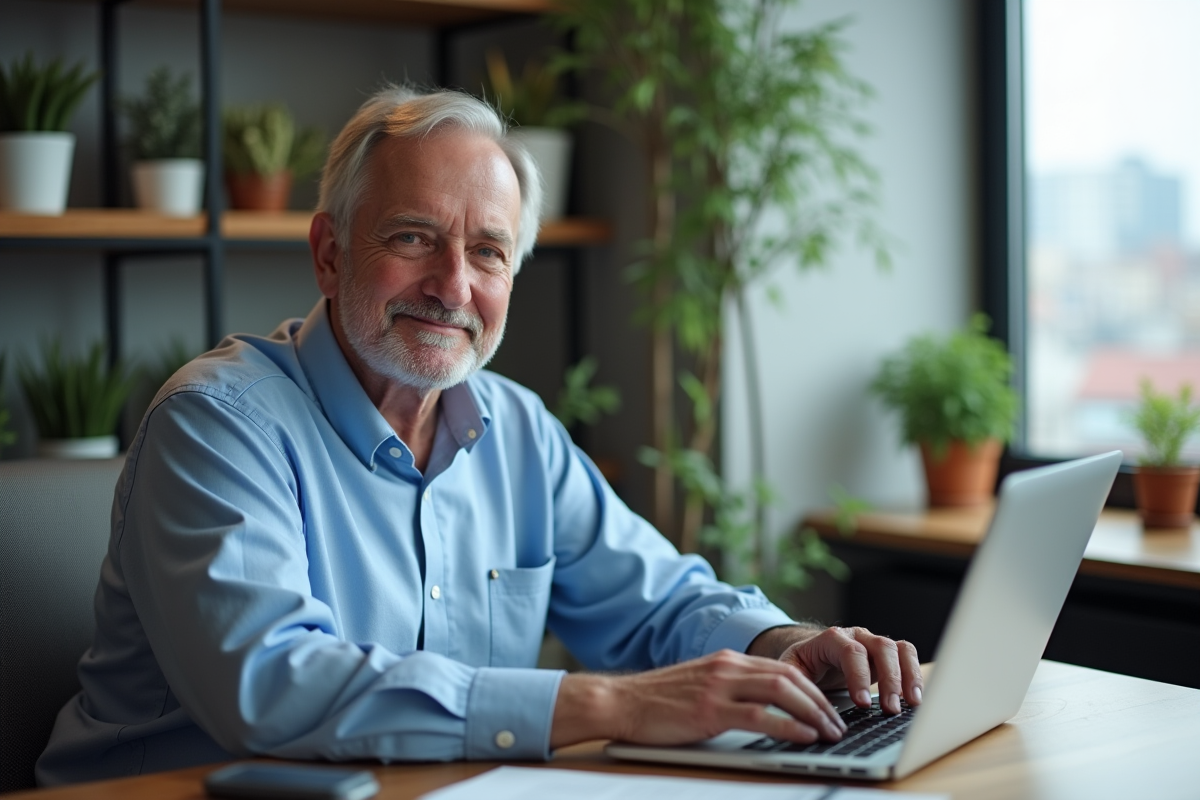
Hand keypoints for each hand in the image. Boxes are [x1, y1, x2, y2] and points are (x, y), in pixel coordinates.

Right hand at [550, 649, 846, 749]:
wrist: (619, 701)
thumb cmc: (657, 701)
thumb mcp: (700, 686)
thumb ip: (731, 690)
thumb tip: (766, 710)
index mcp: (727, 660)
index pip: (783, 669)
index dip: (813, 689)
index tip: (830, 709)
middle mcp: (727, 667)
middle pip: (790, 677)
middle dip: (822, 702)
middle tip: (839, 724)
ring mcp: (719, 686)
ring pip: (782, 691)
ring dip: (813, 713)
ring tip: (830, 732)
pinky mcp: (709, 709)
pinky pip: (760, 715)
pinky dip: (789, 725)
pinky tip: (804, 736)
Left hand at [754, 625, 922, 714]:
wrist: (813, 655)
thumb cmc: (803, 665)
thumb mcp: (792, 671)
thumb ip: (794, 683)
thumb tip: (796, 706)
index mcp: (831, 639)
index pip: (849, 651)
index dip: (858, 675)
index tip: (863, 703)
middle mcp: (856, 636)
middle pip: (880, 647)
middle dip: (888, 679)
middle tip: (889, 709)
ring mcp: (873, 644)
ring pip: (897, 649)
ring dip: (907, 676)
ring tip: (911, 704)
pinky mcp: (887, 656)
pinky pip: (907, 655)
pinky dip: (915, 674)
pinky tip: (915, 698)